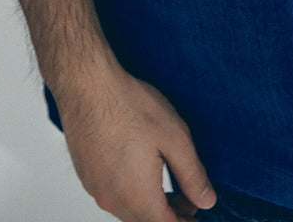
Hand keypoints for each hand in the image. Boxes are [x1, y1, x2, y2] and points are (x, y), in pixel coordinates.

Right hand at [53, 57, 217, 220]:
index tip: (198, 213)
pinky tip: (138, 166)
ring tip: (165, 181)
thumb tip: (206, 200)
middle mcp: (113, 200)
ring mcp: (96, 189)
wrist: (86, 84)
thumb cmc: (128, 105)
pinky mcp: (86, 174)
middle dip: (170, 215)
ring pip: (128, 210)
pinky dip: (130, 190)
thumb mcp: (175, 137)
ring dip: (149, 203)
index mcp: (139, 197)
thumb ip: (192, 175)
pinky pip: (112, 194)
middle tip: (188, 197)